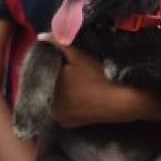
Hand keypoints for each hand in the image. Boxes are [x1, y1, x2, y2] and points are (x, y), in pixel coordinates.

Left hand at [39, 34, 160, 127]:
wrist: (119, 101)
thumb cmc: (97, 77)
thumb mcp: (77, 56)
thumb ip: (58, 44)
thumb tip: (41, 36)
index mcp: (48, 93)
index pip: (42, 77)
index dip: (49, 67)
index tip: (58, 60)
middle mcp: (51, 110)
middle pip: (48, 89)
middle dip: (54, 79)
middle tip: (66, 69)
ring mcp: (61, 119)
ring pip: (55, 100)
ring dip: (60, 91)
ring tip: (72, 79)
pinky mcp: (70, 124)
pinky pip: (63, 110)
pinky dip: (67, 102)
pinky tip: (76, 93)